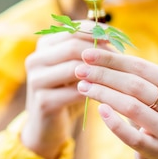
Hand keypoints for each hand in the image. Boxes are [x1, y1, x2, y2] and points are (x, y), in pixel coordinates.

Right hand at [22, 24, 109, 158]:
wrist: (47, 128)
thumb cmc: (68, 92)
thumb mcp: (77, 67)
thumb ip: (89, 49)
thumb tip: (114, 33)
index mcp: (44, 45)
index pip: (73, 29)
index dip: (98, 31)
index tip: (119, 37)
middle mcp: (35, 59)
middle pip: (73, 47)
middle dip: (100, 52)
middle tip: (122, 59)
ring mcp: (36, 80)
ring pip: (74, 68)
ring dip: (100, 71)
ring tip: (119, 75)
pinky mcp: (42, 101)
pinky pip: (75, 92)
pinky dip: (95, 91)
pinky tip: (110, 93)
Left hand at [75, 48, 157, 158]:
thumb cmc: (155, 113)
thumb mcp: (152, 92)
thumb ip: (133, 75)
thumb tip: (96, 53)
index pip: (142, 67)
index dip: (112, 59)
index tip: (87, 53)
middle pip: (135, 85)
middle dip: (104, 75)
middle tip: (80, 70)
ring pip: (131, 107)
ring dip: (103, 94)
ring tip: (83, 86)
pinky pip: (131, 136)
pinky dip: (114, 122)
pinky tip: (100, 110)